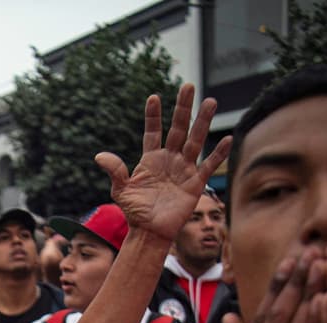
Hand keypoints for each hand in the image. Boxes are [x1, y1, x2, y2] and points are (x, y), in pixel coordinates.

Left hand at [96, 84, 231, 243]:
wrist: (149, 232)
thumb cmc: (135, 212)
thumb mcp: (121, 191)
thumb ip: (115, 172)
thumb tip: (99, 156)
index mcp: (151, 159)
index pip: (153, 132)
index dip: (153, 116)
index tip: (153, 97)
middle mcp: (170, 159)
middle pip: (178, 128)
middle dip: (183, 108)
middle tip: (188, 86)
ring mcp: (184, 169)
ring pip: (195, 140)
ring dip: (202, 122)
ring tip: (210, 101)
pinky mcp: (195, 183)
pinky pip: (209, 165)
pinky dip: (218, 153)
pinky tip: (227, 138)